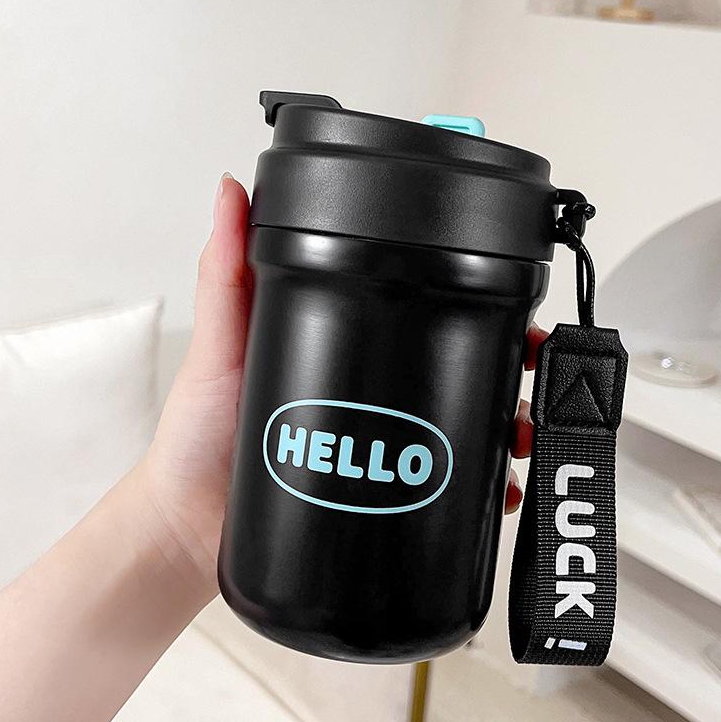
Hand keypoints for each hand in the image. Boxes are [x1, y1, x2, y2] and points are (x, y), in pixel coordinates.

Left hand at [141, 173, 544, 590]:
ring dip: (507, 423)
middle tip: (529, 368)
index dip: (470, 300)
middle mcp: (370, 389)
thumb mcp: (216, 347)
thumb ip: (223, 274)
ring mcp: (381, 441)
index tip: (505, 297)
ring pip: (466, 422)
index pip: (419, 311)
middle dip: (508, 363)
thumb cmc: (196, 440)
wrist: (191, 530)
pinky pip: (446, 484)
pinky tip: (500, 487)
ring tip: (519, 435)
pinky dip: (484, 482)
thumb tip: (230, 191)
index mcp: (343, 345)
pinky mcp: (382, 490)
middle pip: (460, 364)